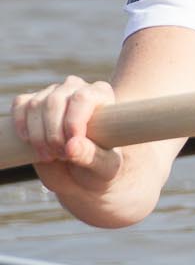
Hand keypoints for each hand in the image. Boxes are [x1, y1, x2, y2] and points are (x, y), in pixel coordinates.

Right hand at [11, 76, 121, 191]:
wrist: (82, 174)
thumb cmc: (100, 166)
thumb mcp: (103, 166)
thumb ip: (91, 155)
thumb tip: (72, 145)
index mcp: (102, 95)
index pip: (82, 98)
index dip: (73, 123)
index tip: (70, 148)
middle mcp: (77, 89)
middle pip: (55, 101)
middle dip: (53, 134)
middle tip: (61, 156)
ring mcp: (53, 94)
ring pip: (35, 105)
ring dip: (37, 136)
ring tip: (50, 156)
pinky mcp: (33, 104)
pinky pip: (20, 105)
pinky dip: (21, 125)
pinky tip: (29, 142)